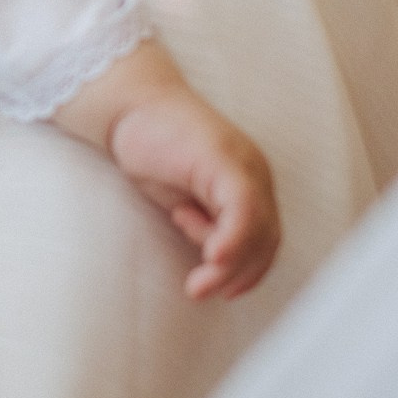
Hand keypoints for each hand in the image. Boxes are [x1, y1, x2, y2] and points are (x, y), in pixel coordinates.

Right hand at [53, 41, 279, 300]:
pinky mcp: (225, 160)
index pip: (264, 236)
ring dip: (231, 264)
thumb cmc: (153, 147)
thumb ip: (205, 222)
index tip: (226, 292)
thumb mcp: (184, 196)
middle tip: (206, 292)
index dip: (250, 270)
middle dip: (241, 274)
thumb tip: (215, 259)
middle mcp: (253, 173)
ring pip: (257, 228)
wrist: (131, 105)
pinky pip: (242, 210)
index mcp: (248, 182)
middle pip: (266, 237)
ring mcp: (243, 165)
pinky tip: (211, 257)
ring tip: (199, 283)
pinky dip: (232, 240)